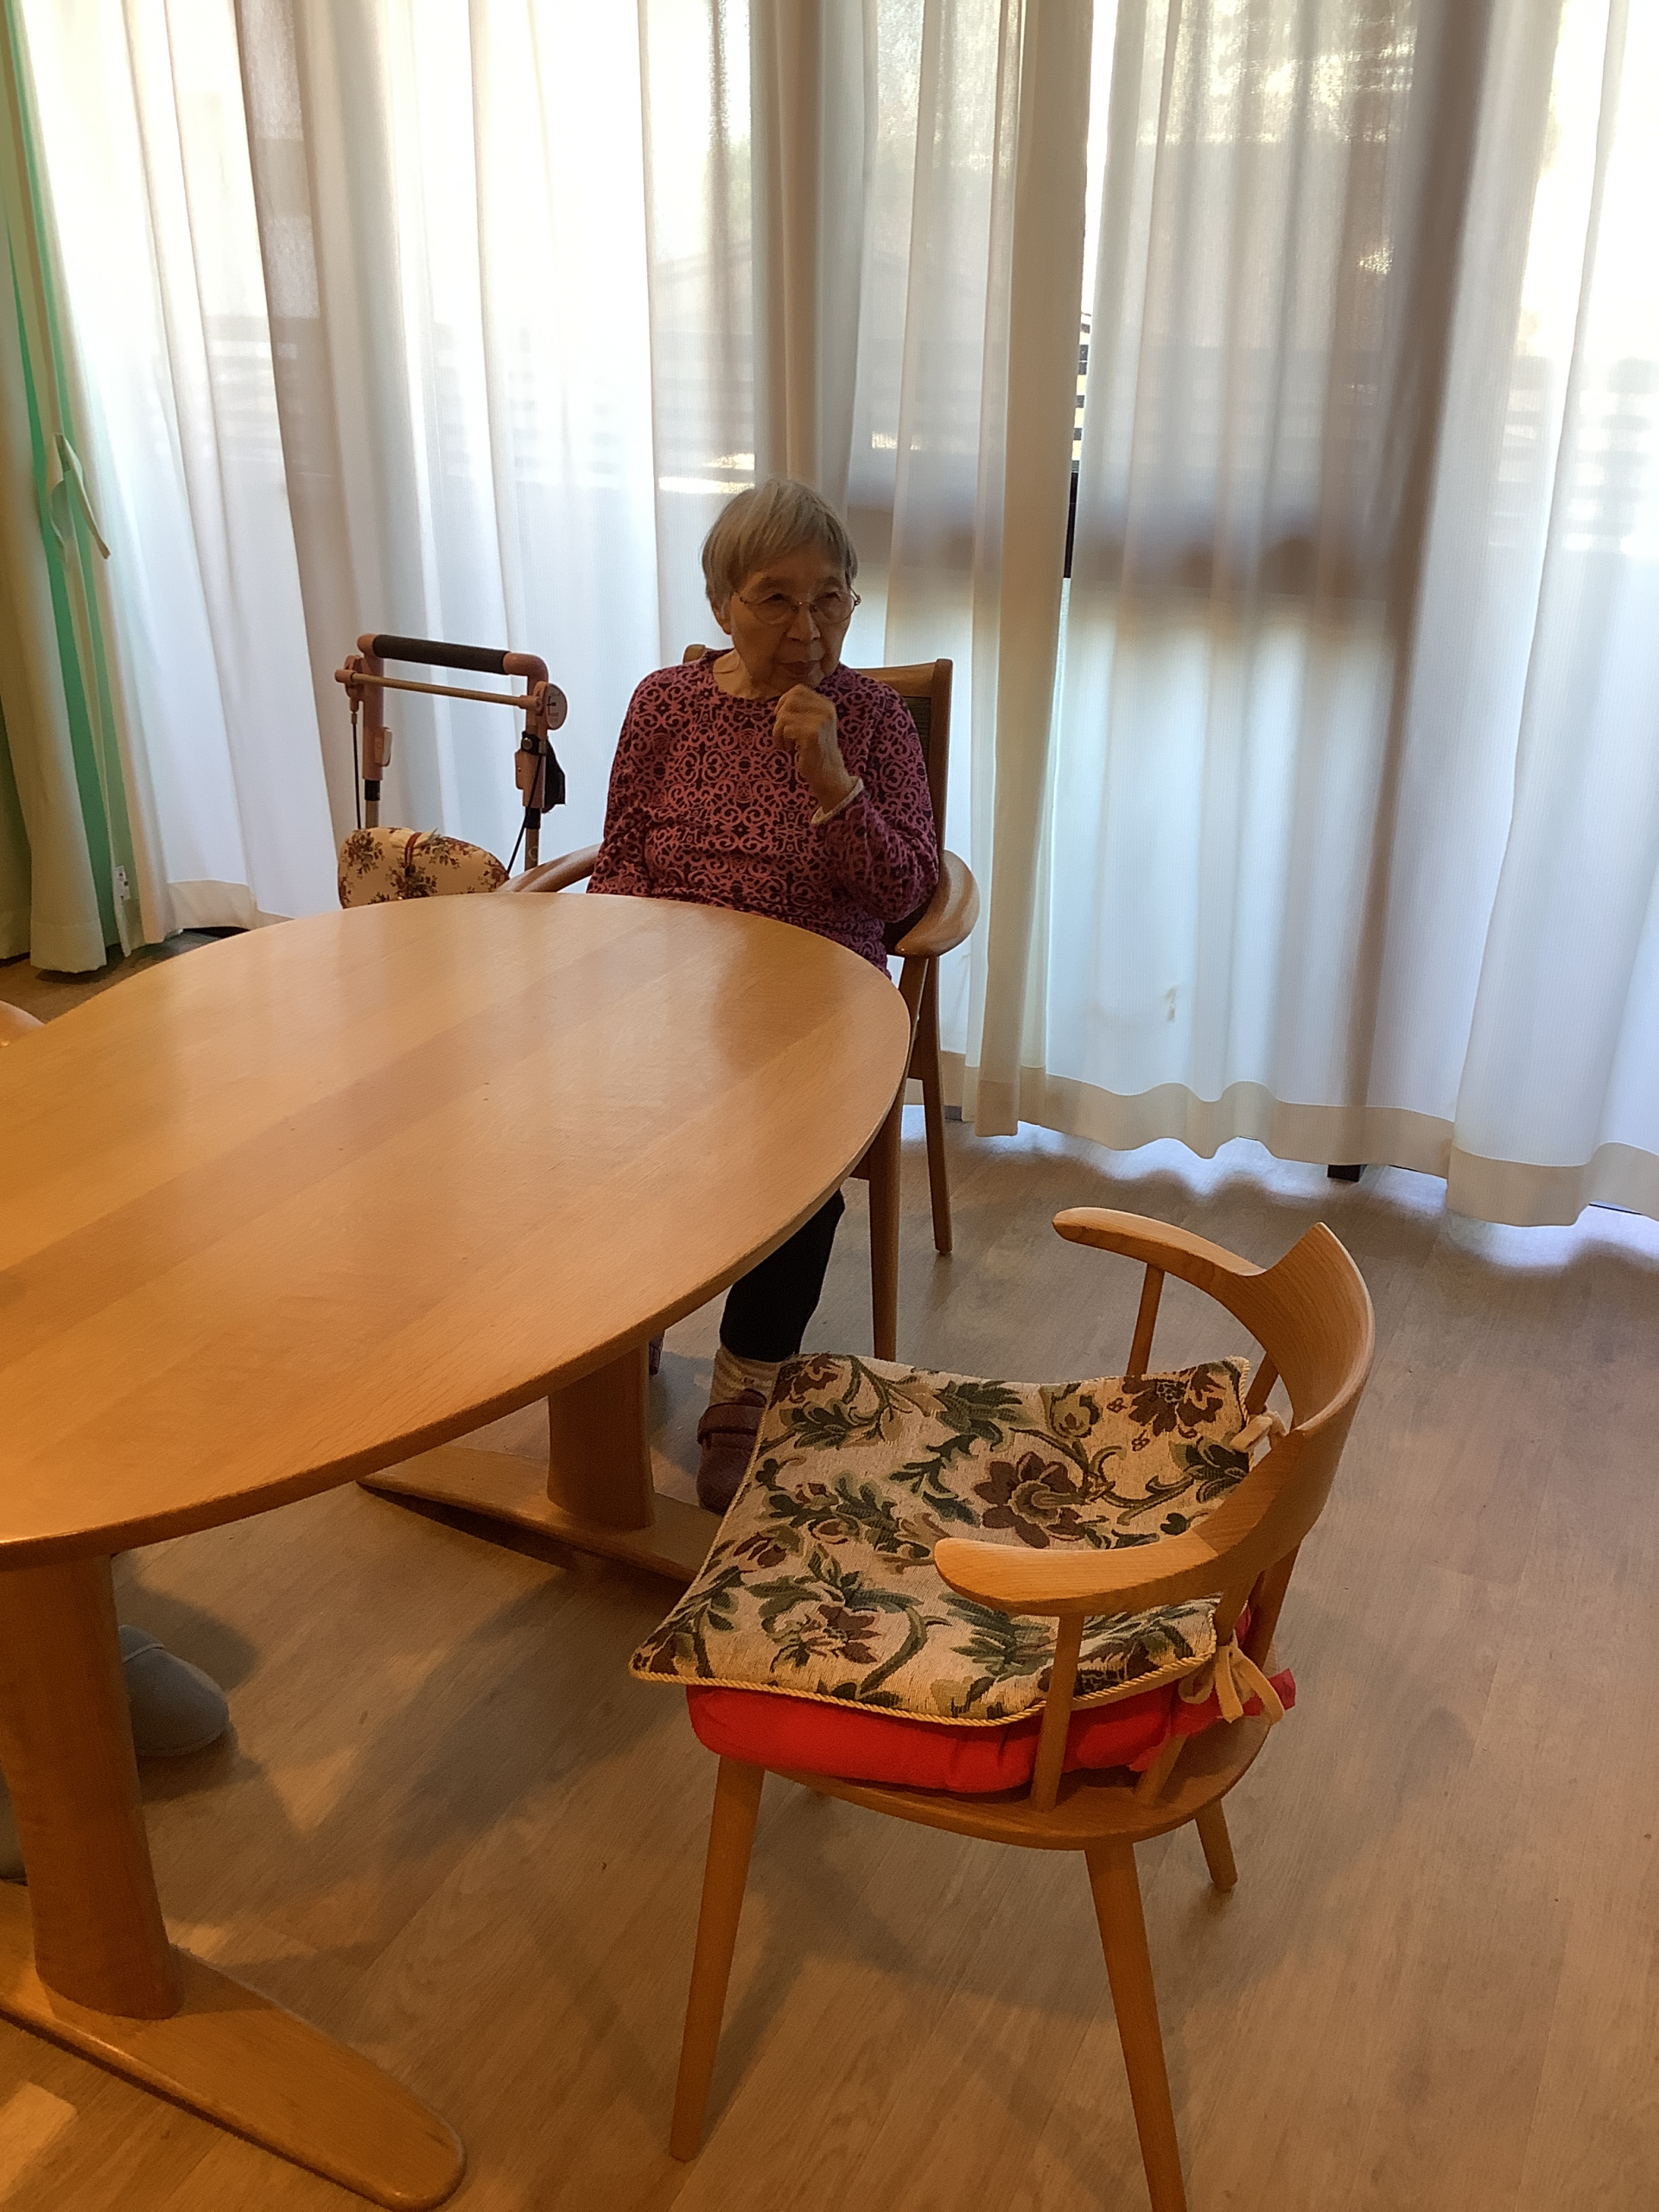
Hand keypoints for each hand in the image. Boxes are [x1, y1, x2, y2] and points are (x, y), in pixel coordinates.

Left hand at [773, 686, 857, 812]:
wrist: (828, 774)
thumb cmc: (815, 751)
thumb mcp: (813, 725)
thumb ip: (801, 711)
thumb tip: (778, 704)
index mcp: (826, 705)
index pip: (798, 690)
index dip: (784, 701)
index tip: (782, 718)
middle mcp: (826, 710)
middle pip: (790, 700)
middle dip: (780, 716)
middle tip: (783, 732)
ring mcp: (820, 721)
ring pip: (785, 715)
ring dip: (779, 732)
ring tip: (786, 744)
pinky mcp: (812, 734)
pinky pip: (786, 729)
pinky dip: (782, 741)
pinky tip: (790, 750)